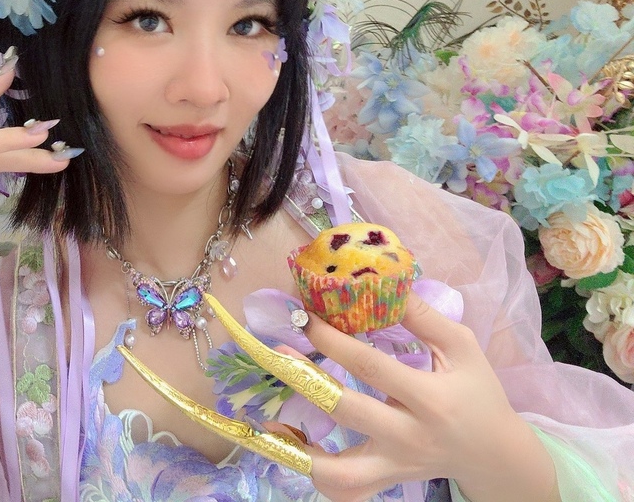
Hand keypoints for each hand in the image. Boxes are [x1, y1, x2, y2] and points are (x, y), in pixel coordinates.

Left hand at [290, 294, 558, 501]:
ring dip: (300, 450)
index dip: (333, 340)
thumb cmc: (477, 393)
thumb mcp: (461, 348)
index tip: (305, 317)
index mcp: (430, 399)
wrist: (495, 454)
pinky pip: (345, 488)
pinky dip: (316, 474)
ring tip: (270, 422)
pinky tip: (290, 446)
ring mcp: (395, 465)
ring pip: (341, 473)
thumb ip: (421, 317)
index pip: (370, 366)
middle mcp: (409, 436)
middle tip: (278, 352)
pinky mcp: (386, 480)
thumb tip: (380, 284)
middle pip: (346, 410)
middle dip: (306, 379)